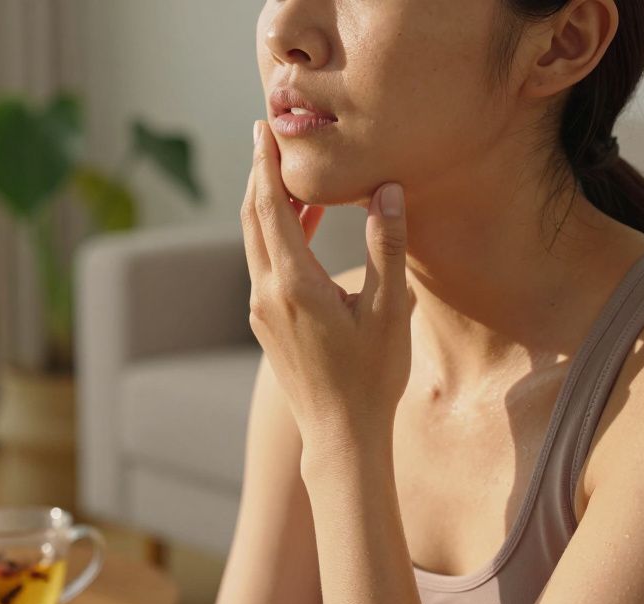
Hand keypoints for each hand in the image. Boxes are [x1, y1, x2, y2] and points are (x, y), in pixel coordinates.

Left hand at [241, 119, 414, 445]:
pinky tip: (303, 223)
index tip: (265, 128)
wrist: (340, 435)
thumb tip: (387, 190)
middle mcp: (266, 293)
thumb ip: (386, 246)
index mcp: (293, 284)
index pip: (270, 208)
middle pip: (253, 218)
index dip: (266, 164)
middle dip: (259, 173)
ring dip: (269, 204)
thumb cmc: (372, 376)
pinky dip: (278, 235)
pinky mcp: (266, 322)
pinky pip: (265, 264)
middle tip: (266, 134)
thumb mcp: (389, 309)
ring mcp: (262, 310)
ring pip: (256, 242)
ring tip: (291, 171)